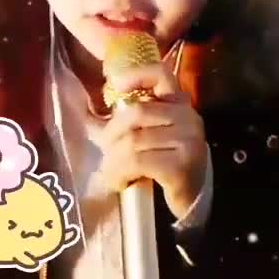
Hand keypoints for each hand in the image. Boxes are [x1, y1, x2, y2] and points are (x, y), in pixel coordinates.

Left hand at [99, 62, 207, 219]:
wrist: (194, 203)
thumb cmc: (164, 166)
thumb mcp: (146, 138)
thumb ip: (121, 123)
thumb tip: (85, 113)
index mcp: (179, 104)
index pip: (161, 74)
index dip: (136, 75)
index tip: (115, 86)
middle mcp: (187, 117)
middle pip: (135, 112)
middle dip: (111, 133)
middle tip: (105, 152)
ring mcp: (188, 140)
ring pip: (133, 140)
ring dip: (113, 160)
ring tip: (111, 172)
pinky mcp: (182, 165)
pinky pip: (138, 161)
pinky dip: (120, 173)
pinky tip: (120, 182)